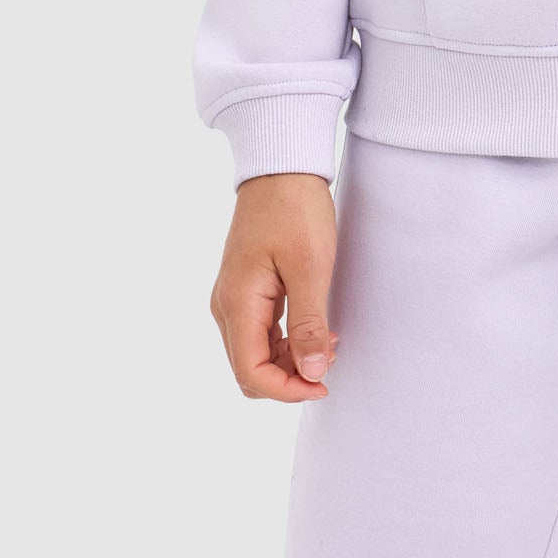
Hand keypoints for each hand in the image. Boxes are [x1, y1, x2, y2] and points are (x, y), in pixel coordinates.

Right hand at [209, 172, 339, 402]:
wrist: (282, 167)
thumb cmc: (296, 210)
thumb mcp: (310, 267)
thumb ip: (309, 324)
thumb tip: (311, 374)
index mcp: (237, 303)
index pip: (250, 373)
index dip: (286, 390)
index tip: (323, 384)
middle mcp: (227, 306)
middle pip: (250, 368)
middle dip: (290, 376)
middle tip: (330, 358)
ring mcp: (234, 297)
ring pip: (256, 352)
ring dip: (290, 359)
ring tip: (329, 342)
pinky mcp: (246, 288)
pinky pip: (261, 331)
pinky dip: (287, 340)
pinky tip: (316, 328)